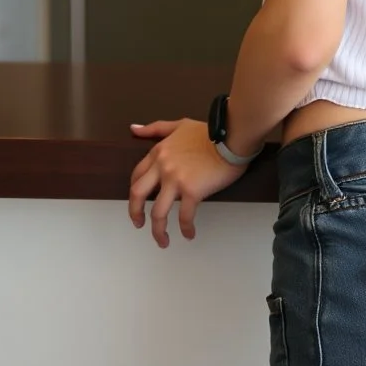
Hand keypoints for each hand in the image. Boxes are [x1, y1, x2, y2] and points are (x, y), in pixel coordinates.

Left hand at [128, 118, 246, 247]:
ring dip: (158, 231)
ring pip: (158, 213)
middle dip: (135, 214)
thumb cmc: (210, 132)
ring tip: (163, 241)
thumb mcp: (180, 125)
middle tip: (139, 224)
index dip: (134, 192)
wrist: (231, 136)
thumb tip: (133, 129)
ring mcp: (176, 180)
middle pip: (138, 195)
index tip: (138, 202)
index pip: (137, 176)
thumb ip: (155, 128)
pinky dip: (186, 229)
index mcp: (159, 152)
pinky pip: (185, 217)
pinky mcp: (192, 191)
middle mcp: (163, 167)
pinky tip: (189, 234)